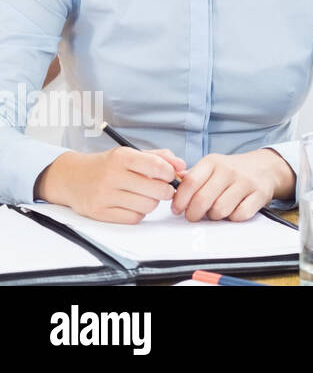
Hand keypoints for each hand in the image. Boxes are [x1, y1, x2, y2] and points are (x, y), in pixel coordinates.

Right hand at [35, 147, 183, 223]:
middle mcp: (112, 175)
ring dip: (151, 203)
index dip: (170, 174)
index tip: (169, 176)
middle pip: (157, 190)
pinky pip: (134, 218)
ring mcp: (104, 195)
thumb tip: (182, 166)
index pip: (157, 167)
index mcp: (122, 157)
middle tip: (161, 189)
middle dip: (165, 191)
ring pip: (147, 206)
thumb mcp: (131, 154)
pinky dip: (138, 213)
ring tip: (143, 196)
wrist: (71, 177)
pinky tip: (132, 204)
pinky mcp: (99, 212)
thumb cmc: (107, 165)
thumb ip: (160, 157)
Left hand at [171, 149, 293, 221]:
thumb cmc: (232, 171)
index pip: (190, 182)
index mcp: (213, 162)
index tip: (177, 209)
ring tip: (215, 211)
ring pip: (220, 210)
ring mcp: (245, 182)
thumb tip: (170, 184)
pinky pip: (240, 215)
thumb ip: (191, 176)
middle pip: (202, 200)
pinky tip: (232, 211)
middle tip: (193, 216)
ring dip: (214, 216)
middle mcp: (229, 170)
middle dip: (193, 214)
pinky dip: (233, 218)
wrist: (265, 167)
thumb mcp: (211, 167)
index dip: (180, 200)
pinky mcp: (259, 194)